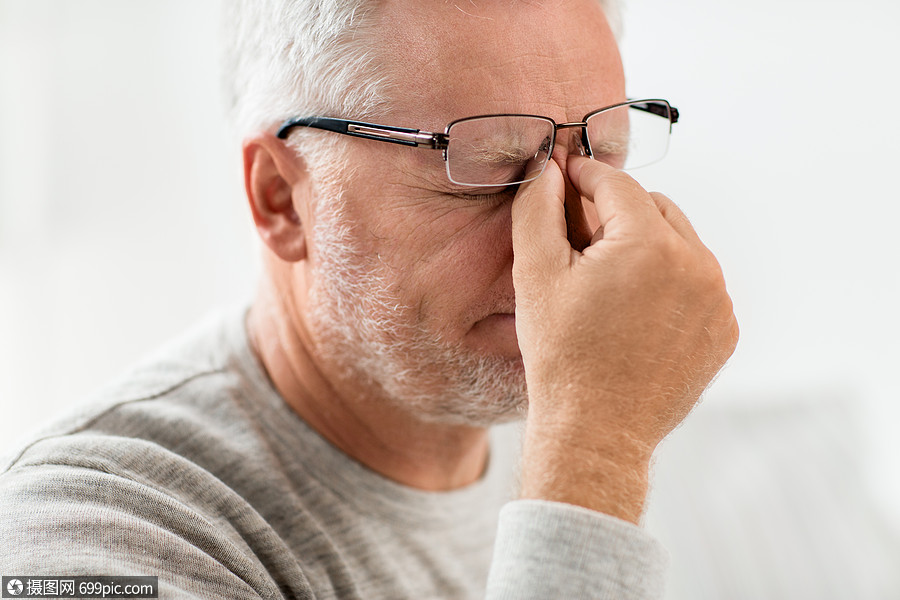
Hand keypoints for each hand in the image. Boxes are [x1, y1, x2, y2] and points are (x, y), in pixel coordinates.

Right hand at [511, 156, 738, 522]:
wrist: (597, 431)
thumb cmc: (562, 356)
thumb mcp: (536, 275)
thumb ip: (538, 208)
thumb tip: (547, 167)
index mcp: (650, 244)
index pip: (616, 184)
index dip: (584, 176)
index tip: (565, 176)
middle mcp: (697, 265)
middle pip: (652, 208)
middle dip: (616, 211)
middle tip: (580, 234)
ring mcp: (717, 300)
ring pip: (678, 243)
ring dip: (645, 244)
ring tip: (606, 276)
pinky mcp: (723, 330)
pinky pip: (696, 283)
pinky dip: (669, 281)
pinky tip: (634, 309)